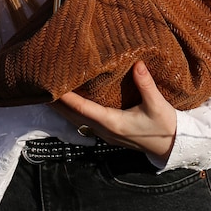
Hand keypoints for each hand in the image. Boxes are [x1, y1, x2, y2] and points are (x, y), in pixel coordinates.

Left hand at [54, 61, 176, 160]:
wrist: (171, 146)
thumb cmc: (164, 126)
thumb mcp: (158, 105)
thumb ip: (146, 85)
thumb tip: (138, 64)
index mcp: (113, 122)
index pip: (83, 109)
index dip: (66, 98)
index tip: (52, 87)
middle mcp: (104, 129)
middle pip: (73, 115)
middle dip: (56, 102)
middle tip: (39, 86)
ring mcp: (104, 132)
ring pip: (76, 119)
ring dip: (61, 107)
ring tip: (46, 92)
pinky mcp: (107, 131)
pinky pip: (83, 120)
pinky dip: (72, 110)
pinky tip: (66, 102)